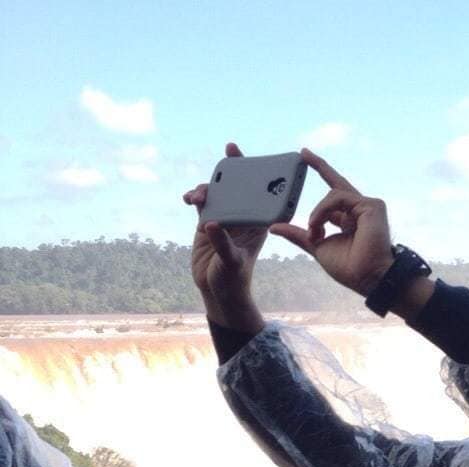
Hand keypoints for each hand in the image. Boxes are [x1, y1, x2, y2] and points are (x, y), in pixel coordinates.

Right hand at [182, 142, 265, 332]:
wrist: (218, 291)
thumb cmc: (233, 278)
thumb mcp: (231, 262)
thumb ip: (222, 243)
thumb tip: (210, 224)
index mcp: (257, 223)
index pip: (260, 193)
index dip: (257, 172)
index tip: (258, 156)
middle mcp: (242, 218)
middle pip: (238, 186)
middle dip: (231, 169)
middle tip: (227, 153)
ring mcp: (225, 219)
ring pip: (217, 193)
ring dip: (207, 188)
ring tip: (197, 196)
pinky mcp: (207, 224)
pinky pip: (202, 203)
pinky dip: (195, 198)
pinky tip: (188, 199)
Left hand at [270, 150, 394, 295]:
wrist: (368, 277)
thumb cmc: (349, 268)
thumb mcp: (317, 247)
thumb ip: (298, 235)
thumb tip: (273, 227)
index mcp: (348, 222)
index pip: (332, 197)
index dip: (322, 177)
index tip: (305, 160)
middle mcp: (358, 212)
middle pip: (337, 184)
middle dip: (320, 166)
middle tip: (302, 153)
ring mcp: (366, 208)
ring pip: (332, 196)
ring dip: (317, 214)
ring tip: (314, 231)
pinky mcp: (372, 206)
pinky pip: (339, 197)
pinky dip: (324, 210)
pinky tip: (318, 224)